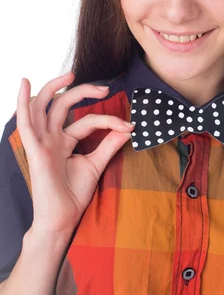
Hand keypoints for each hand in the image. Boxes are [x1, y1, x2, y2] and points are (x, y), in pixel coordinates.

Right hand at [17, 72, 134, 235]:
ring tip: (70, 74)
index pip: (86, 121)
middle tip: (104, 88)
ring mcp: (42, 142)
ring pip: (43, 107)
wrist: (63, 219)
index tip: (129, 126)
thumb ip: (109, 144)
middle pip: (62, 105)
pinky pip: (26, 123)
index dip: (108, 120)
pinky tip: (25, 84)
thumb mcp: (96, 163)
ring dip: (54, 87)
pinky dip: (23, 102)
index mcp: (63, 141)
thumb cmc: (74, 194)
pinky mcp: (36, 150)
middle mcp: (51, 138)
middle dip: (82, 91)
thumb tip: (128, 127)